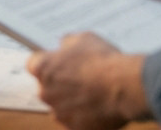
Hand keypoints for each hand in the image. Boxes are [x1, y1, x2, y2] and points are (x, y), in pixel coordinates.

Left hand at [25, 33, 149, 129]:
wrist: (125, 86)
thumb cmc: (103, 61)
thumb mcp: (83, 39)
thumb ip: (67, 43)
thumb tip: (64, 46)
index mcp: (42, 68)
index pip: (34, 65)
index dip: (48, 64)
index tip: (58, 63)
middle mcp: (45, 92)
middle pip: (47, 87)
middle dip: (60, 84)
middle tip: (80, 79)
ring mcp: (60, 113)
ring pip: (60, 106)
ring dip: (71, 102)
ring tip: (91, 94)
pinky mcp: (75, 128)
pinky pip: (75, 121)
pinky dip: (83, 116)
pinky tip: (97, 107)